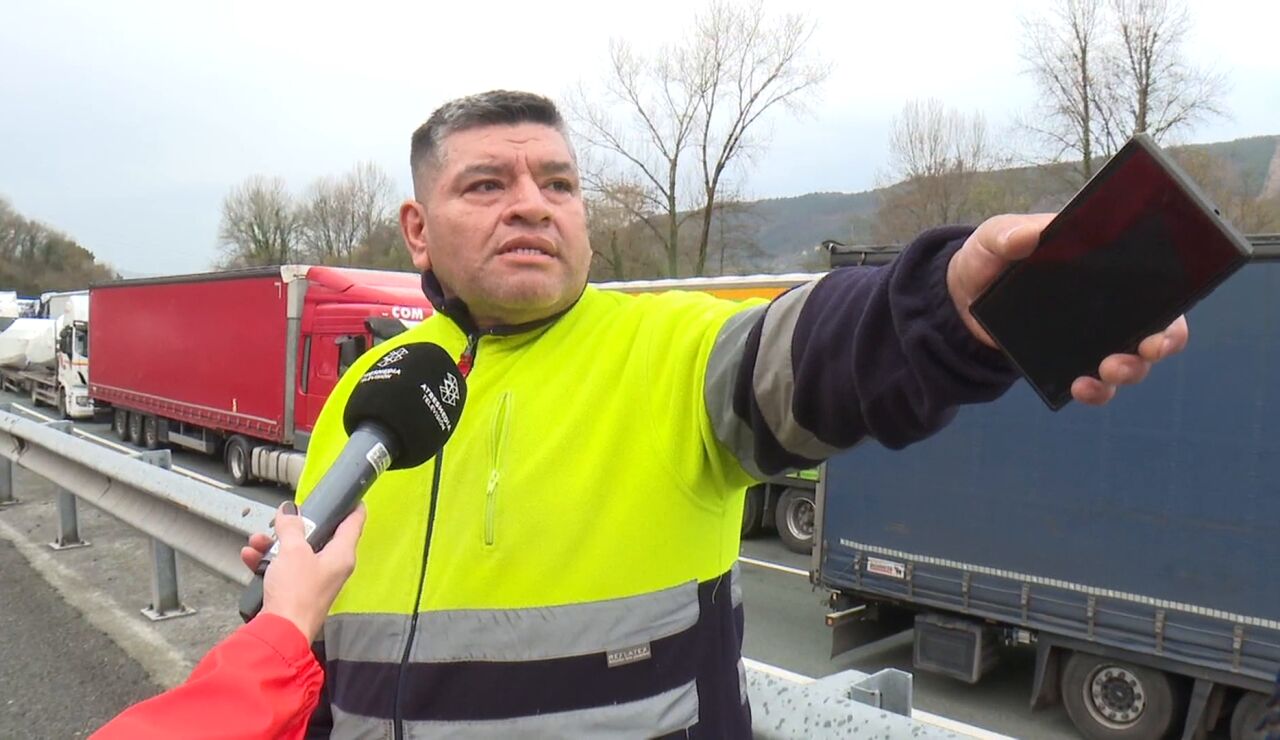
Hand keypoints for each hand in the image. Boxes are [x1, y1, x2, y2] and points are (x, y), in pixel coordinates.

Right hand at [240, 502, 365, 640]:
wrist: (279, 632)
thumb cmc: (295, 594)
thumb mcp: (293, 551)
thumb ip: (292, 527)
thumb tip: (290, 511)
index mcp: (341, 555)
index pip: (354, 524)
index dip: (352, 507)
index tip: (350, 497)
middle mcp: (331, 568)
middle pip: (318, 537)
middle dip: (295, 527)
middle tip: (282, 520)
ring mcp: (314, 580)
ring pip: (295, 552)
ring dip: (274, 544)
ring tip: (258, 541)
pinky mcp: (296, 591)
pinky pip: (282, 569)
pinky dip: (267, 562)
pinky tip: (251, 557)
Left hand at [946, 213, 1189, 405]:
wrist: (960, 297)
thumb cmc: (990, 258)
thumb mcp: (993, 238)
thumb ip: (1007, 234)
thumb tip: (1029, 236)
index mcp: (1103, 266)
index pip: (1155, 281)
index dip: (1173, 298)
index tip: (1166, 316)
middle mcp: (1109, 305)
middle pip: (1156, 328)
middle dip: (1162, 343)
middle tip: (1146, 350)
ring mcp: (1092, 336)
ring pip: (1131, 360)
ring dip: (1130, 371)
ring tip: (1106, 372)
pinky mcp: (1069, 362)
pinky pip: (1095, 383)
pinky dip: (1096, 391)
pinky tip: (1079, 388)